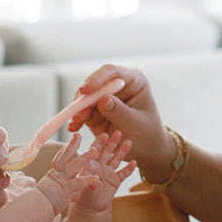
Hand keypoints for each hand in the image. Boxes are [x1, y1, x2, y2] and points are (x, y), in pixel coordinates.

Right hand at [34, 133, 89, 213]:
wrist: (36, 209)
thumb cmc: (44, 203)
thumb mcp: (52, 192)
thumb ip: (65, 190)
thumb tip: (74, 194)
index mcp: (53, 174)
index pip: (59, 159)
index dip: (65, 149)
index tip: (71, 140)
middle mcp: (57, 175)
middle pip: (65, 157)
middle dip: (73, 145)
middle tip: (79, 135)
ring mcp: (62, 181)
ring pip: (74, 166)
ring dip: (84, 157)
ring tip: (95, 150)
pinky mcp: (67, 190)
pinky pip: (78, 183)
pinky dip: (87, 180)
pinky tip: (97, 178)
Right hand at [67, 64, 177, 182]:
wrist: (147, 149)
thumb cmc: (148, 134)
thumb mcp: (137, 125)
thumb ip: (120, 112)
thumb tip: (102, 100)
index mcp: (134, 80)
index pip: (113, 72)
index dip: (97, 78)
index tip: (86, 90)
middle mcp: (117, 85)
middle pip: (95, 85)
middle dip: (84, 99)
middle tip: (78, 114)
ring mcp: (105, 97)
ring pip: (85, 98)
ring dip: (78, 110)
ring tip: (75, 123)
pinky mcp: (95, 110)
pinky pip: (82, 111)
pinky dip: (77, 119)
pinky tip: (73, 127)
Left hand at [70, 131, 136, 214]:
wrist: (90, 207)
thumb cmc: (83, 195)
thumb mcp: (83, 187)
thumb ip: (88, 178)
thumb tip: (92, 169)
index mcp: (91, 164)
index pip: (95, 151)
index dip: (99, 143)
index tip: (104, 134)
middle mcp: (101, 165)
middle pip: (107, 151)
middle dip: (113, 142)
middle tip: (118, 132)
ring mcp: (109, 172)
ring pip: (117, 159)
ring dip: (123, 151)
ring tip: (129, 142)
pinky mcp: (116, 180)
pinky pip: (123, 173)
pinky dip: (129, 169)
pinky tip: (134, 162)